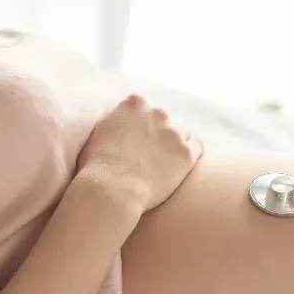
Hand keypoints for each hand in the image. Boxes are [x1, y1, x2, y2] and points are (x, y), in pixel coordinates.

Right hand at [77, 94, 204, 212]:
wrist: (111, 190)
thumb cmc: (96, 166)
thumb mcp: (99, 131)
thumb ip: (115, 119)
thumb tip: (121, 118)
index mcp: (135, 103)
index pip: (143, 107)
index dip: (139, 125)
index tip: (135, 139)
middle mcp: (157, 112)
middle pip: (163, 120)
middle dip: (157, 134)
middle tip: (147, 155)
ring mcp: (174, 133)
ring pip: (180, 134)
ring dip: (173, 146)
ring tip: (162, 165)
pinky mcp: (186, 154)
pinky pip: (197, 147)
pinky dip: (190, 155)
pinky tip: (181, 166)